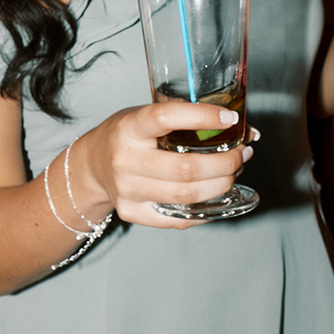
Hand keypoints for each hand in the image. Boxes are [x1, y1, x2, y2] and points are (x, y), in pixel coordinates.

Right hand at [83, 102, 254, 229]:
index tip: (229, 119)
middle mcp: (125, 160)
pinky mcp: (132, 213)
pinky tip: (218, 195)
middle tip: (241, 154)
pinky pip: (179, 218)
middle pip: (185, 168)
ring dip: (221, 185)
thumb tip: (237, 126)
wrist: (91, 166)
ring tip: (234, 172)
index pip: (164, 118)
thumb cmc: (126, 137)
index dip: (201, 117)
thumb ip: (183, 118)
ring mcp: (127, 191)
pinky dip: (206, 209)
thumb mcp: (144, 115)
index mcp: (128, 128)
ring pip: (186, 195)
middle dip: (225, 163)